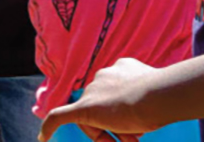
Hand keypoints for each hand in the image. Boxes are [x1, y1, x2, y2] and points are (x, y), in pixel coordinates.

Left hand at [39, 58, 163, 141]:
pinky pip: (60, 116)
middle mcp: (103, 76)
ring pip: (95, 120)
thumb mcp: (152, 97)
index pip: (115, 97)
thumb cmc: (161, 98)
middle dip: (117, 129)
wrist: (156, 96)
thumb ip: (143, 100)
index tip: (137, 130)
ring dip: (108, 135)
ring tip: (129, 140)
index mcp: (119, 69)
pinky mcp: (83, 108)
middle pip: (104, 109)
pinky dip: (49, 127)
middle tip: (133, 141)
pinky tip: (42, 138)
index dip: (124, 116)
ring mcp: (93, 91)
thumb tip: (144, 115)